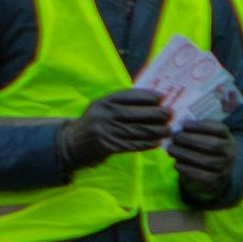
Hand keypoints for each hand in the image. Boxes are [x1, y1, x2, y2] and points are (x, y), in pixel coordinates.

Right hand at [54, 85, 174, 170]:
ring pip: (136, 130)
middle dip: (156, 114)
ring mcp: (105, 131)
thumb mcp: (102, 108)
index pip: (128, 96)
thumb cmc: (94, 123)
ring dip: (156, 131)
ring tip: (169, 130)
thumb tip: (154, 102)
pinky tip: (157, 142)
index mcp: (103, 101)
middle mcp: (104, 114)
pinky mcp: (108, 146)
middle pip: (135, 113)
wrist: (71, 144)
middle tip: (171, 114)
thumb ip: (122, 104)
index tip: (162, 97)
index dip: (146, 96)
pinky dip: (147, 143)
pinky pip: (132, 144)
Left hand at [165, 115, 231, 200]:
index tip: (185, 125)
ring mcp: (224, 168)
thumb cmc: (208, 151)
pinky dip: (186, 168)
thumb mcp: (210, 138)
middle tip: (175, 137)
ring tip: (171, 150)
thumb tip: (180, 121)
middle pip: (212, 144)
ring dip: (184, 154)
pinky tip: (177, 163)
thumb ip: (198, 130)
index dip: (202, 126)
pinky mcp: (215, 181)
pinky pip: (200, 175)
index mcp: (229, 138)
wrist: (220, 174)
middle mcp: (230, 153)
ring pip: (205, 161)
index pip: (219, 129)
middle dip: (190, 139)